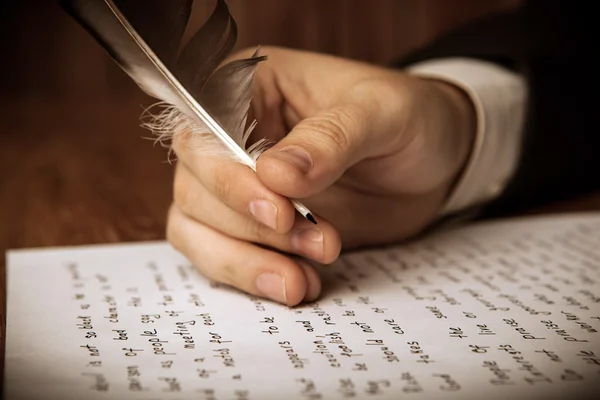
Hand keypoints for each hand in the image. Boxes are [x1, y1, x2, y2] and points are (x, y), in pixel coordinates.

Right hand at [167, 47, 475, 305]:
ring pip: (196, 228)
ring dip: (246, 261)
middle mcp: (232, 135)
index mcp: (252, 87)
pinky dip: (253, 276)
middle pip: (194, 186)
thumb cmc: (407, 119)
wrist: (432, 163)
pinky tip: (300, 282)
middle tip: (319, 241)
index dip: (228, 177)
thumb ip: (330, 139)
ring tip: (304, 277)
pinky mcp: (253, 225)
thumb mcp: (382, 114)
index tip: (279, 212)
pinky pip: (221, 256)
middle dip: (250, 227)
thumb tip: (275, 175)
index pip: (204, 131)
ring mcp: (238, 184)